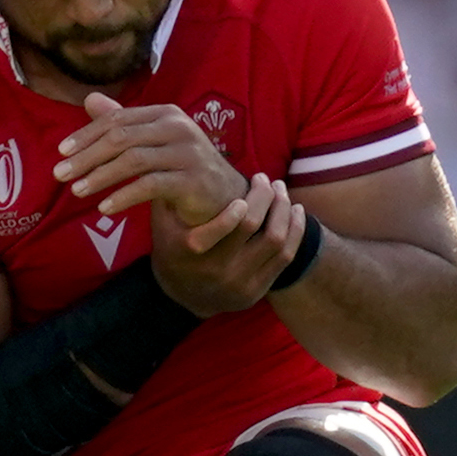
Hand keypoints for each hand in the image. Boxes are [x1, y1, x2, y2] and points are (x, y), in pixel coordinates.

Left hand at [52, 93, 243, 229]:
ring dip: (100, 176)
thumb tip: (89, 99)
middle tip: (59, 174)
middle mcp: (179, 127)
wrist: (222, 197)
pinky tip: (105, 208)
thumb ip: (122, 124)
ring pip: (133, 160)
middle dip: (86, 156)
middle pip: (121, 137)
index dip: (86, 135)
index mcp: (166, 114)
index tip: (60, 152)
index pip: (117, 119)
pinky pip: (150, 185)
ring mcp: (188, 153)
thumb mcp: (151, 143)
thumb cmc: (180, 168)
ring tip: (77, 191)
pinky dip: (124, 196)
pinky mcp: (193, 180)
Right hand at [151, 171, 305, 316]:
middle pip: (252, 226)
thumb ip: (169, 194)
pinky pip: (285, 257)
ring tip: (281, 191)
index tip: (247, 185)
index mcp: (190, 251)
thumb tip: (178, 157)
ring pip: (275, 241)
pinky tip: (295, 211)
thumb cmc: (173, 249)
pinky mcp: (256, 291)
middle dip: (265, 196)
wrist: (182, 297)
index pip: (221, 226)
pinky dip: (295, 231)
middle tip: (265, 179)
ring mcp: (238, 283)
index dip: (240, 203)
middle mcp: (216, 270)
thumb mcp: (162, 224)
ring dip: (283, 210)